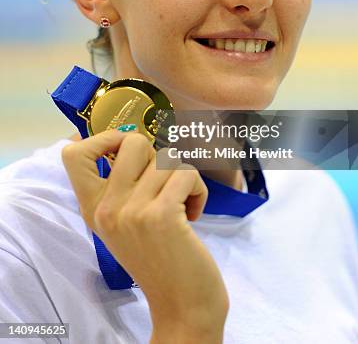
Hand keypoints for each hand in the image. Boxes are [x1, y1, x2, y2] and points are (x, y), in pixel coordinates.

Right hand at [62, 129, 228, 341]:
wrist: (182, 305)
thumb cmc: (159, 258)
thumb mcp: (124, 224)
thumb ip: (120, 188)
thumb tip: (131, 141)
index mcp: (92, 209)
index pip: (72, 153)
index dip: (104, 139)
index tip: (126, 154)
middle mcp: (106, 208)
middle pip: (132, 141)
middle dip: (158, 155)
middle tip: (163, 185)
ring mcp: (131, 211)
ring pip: (167, 158)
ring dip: (184, 178)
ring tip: (182, 205)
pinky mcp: (160, 215)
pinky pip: (186, 174)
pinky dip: (198, 190)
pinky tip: (192, 214)